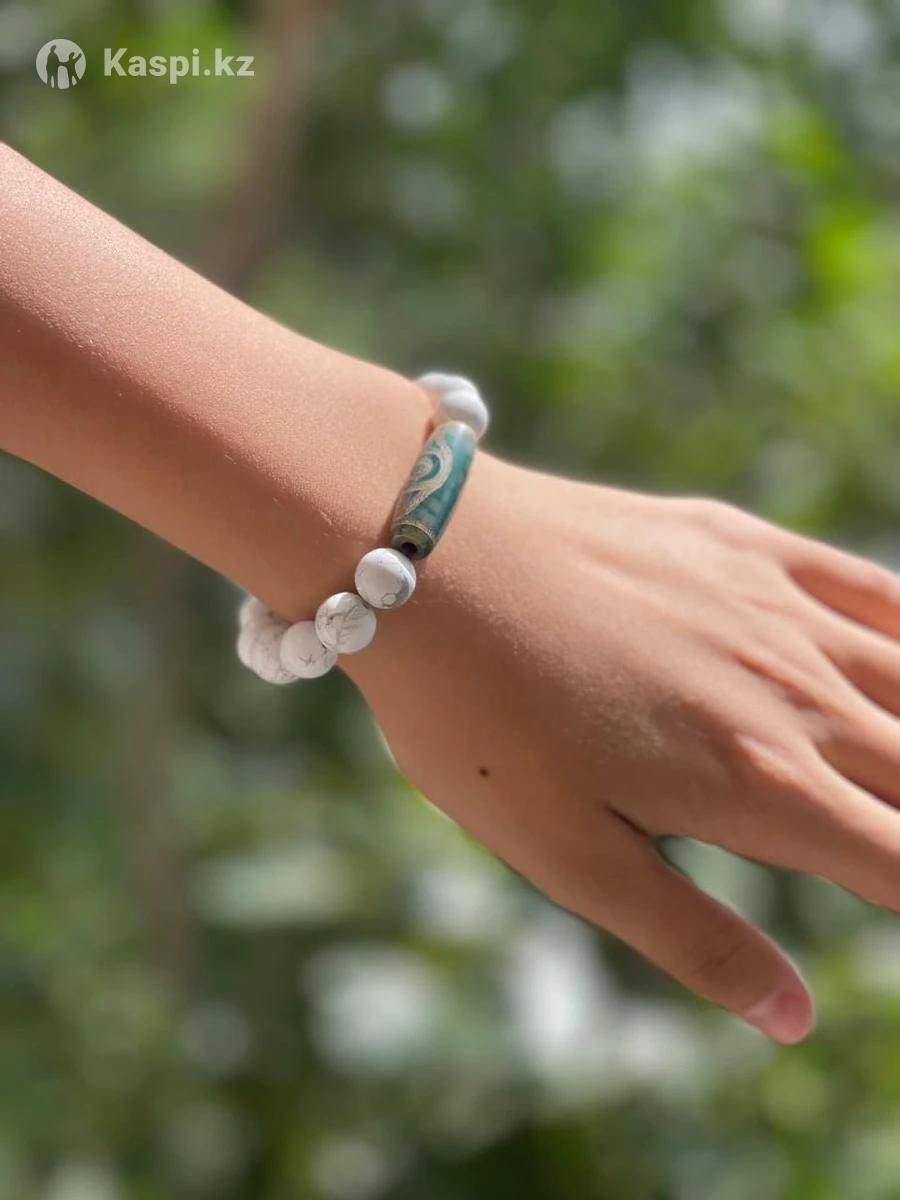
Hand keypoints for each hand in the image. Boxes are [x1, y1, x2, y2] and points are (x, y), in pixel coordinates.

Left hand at [345, 453, 899, 1042]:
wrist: (430, 558)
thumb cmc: (479, 718)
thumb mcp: (568, 854)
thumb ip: (691, 936)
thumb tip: (792, 1019)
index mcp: (761, 788)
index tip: (899, 897)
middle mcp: (797, 696)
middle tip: (890, 846)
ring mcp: (777, 610)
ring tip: (898, 772)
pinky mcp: (745, 546)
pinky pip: (873, 589)